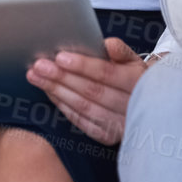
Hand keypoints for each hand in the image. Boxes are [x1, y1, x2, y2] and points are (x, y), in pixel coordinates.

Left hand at [27, 38, 146, 144]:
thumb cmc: (131, 76)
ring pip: (84, 108)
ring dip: (57, 91)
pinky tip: (49, 92)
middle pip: (92, 92)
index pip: (108, 74)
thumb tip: (106, 45)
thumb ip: (119, 50)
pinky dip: (63, 106)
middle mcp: (132, 107)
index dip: (83, 66)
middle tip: (39, 65)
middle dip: (62, 77)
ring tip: (36, 76)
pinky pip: (82, 122)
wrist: (146, 105)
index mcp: (139, 82)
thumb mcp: (132, 60)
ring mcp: (120, 125)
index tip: (60, 57)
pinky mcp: (108, 136)